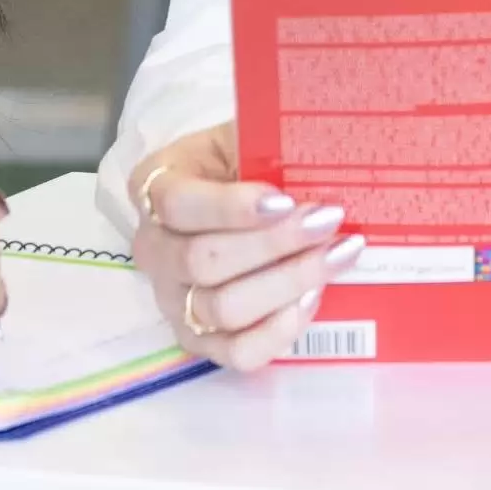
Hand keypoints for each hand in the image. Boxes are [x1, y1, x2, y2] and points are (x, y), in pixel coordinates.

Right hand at [128, 124, 362, 371]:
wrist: (238, 198)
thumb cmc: (243, 162)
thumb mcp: (247, 136)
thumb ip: (270, 143)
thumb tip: (321, 151)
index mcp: (153, 189)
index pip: (178, 204)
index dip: (230, 207)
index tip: (285, 200)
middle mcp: (153, 250)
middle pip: (202, 261)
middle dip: (274, 244)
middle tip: (329, 220)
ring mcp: (173, 302)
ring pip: (223, 308)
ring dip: (288, 282)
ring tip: (338, 253)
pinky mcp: (200, 341)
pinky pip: (238, 353)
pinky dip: (280, 329)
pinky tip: (314, 295)